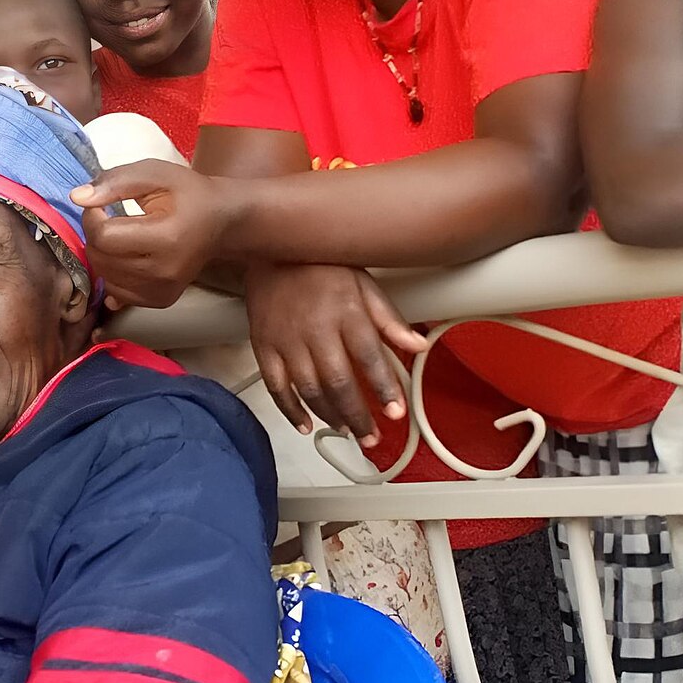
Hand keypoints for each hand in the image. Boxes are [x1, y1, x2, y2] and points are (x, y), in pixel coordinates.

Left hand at [73, 164, 240, 305]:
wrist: (222, 222)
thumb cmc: (188, 193)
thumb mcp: (155, 173)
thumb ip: (115, 182)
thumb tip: (77, 197)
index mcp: (166, 237)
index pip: (104, 236)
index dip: (92, 217)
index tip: (100, 205)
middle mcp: (165, 271)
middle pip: (101, 259)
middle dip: (96, 235)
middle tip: (110, 218)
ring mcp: (164, 291)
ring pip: (105, 277)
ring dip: (103, 254)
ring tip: (121, 235)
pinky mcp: (161, 301)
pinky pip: (116, 293)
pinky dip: (113, 273)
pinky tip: (128, 255)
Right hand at [244, 262, 423, 445]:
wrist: (268, 246)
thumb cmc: (319, 264)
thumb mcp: (363, 282)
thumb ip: (389, 318)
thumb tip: (418, 343)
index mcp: (346, 311)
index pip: (370, 357)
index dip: (384, 388)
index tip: (396, 411)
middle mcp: (316, 328)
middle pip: (339, 382)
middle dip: (358, 415)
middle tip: (372, 436)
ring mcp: (287, 340)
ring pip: (309, 389)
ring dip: (329, 416)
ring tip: (346, 429)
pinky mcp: (263, 346)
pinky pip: (276, 386)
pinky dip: (290, 411)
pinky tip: (306, 424)